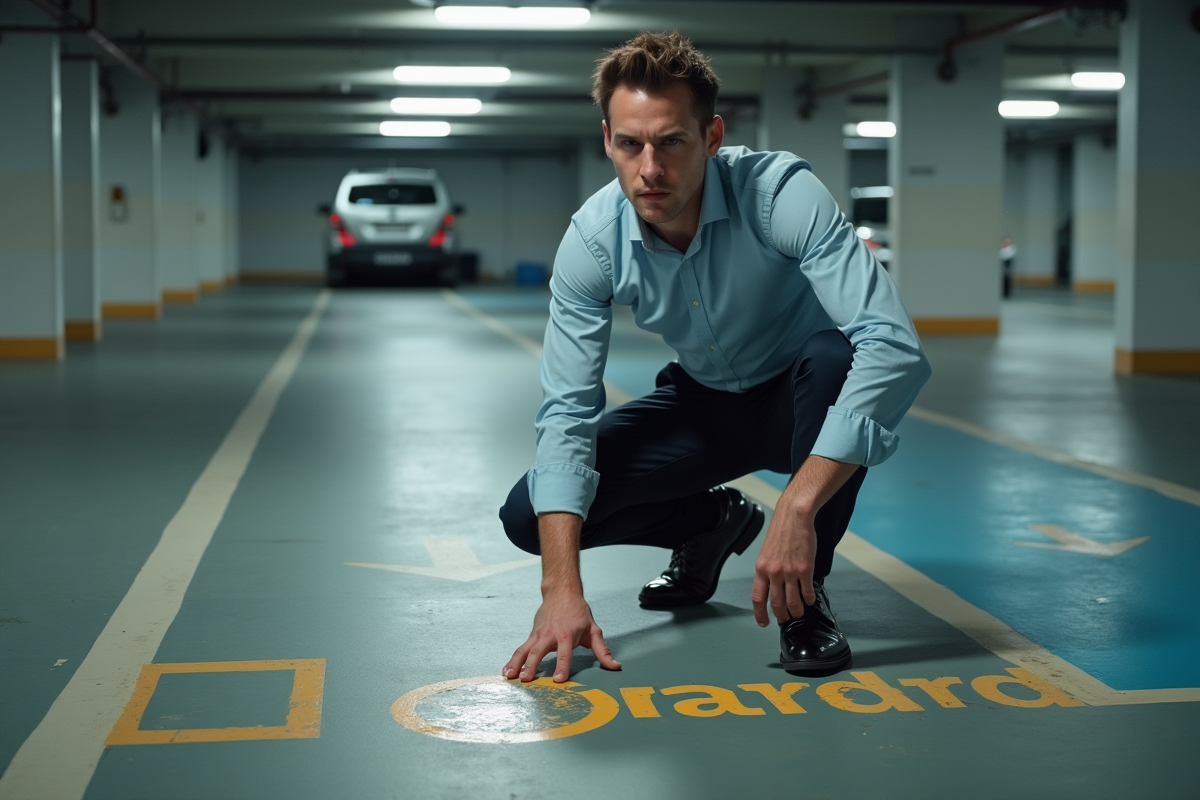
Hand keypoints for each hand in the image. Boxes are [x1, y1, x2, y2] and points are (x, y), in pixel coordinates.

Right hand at [503, 590, 620, 682]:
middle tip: (526, 680)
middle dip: (532, 666)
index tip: (558, 680)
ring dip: (516, 663)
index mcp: (567, 635)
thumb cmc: (578, 613)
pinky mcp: (531, 635)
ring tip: (510, 677)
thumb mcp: (593, 630)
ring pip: (524, 650)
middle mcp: (550, 635)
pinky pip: (520, 648)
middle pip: (539, 652)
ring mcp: (538, 635)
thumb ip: (602, 651)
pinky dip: (512, 660)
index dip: (562, 666)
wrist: (561, 592)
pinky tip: (506, 670)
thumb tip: (615, 667)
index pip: (565, 653)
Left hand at [751, 494, 817, 626]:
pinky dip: (809, 599)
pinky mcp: (805, 569)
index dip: (760, 614)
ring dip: (796, 611)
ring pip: (793, 602)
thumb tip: (771, 586)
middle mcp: (774, 573)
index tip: (763, 622)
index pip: (758, 598)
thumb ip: (768, 570)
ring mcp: (789, 572)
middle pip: (776, 604)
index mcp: (761, 569)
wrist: (793, 516)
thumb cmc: (780, 531)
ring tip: (799, 613)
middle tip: (785, 619)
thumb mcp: (766, 552)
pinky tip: (810, 600)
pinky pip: (807, 592)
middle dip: (781, 616)